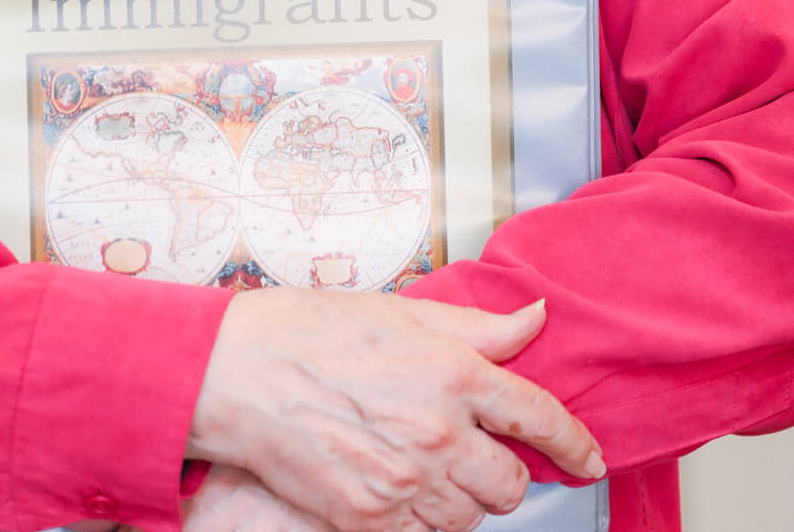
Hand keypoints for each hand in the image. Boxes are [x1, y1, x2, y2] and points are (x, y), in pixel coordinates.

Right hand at [187, 290, 603, 531]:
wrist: (236, 374)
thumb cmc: (307, 332)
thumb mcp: (398, 312)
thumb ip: (474, 327)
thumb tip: (534, 318)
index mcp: (451, 373)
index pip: (539, 418)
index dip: (573, 444)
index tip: (586, 458)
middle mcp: (439, 432)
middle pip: (510, 483)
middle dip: (500, 470)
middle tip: (468, 448)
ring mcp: (406, 483)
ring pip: (470, 516)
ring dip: (460, 497)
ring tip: (421, 462)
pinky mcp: (371, 520)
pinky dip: (418, 516)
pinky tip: (390, 481)